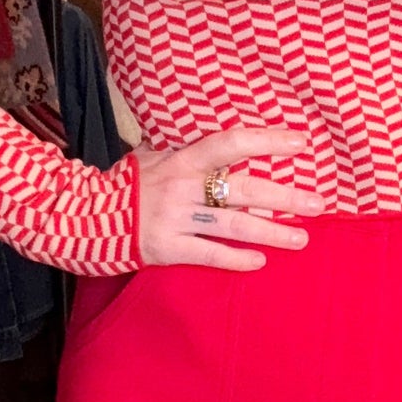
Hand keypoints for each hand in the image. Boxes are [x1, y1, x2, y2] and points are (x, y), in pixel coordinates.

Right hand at [136, 124, 327, 270]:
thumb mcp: (153, 156)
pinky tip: (260, 261)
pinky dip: (236, 259)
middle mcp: (183, 187)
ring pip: (234, 225)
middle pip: (244, 190)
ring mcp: (176, 219)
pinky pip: (210, 254)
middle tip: (318, 203)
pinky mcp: (167, 249)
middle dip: (285, 197)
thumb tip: (222, 140)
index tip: (301, 143)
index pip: (232, 143)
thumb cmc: (125, 183)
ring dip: (272, 232)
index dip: (268, 141)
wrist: (84, 216)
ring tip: (301, 238)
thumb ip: (187, 152)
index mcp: (182, 159)